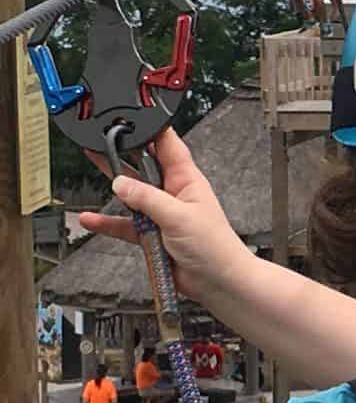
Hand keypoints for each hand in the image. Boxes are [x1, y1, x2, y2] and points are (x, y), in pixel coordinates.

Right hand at [80, 128, 253, 305]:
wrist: (218, 282)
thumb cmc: (214, 247)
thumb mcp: (178, 216)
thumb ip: (147, 199)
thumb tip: (121, 183)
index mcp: (187, 180)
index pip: (168, 147)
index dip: (152, 131)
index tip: (133, 120)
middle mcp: (173, 194)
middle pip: (144, 167)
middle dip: (125, 154)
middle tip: (102, 140)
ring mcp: (161, 214)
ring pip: (132, 196)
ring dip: (114, 187)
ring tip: (93, 164)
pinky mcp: (151, 235)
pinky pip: (125, 225)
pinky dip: (108, 223)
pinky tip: (90, 219)